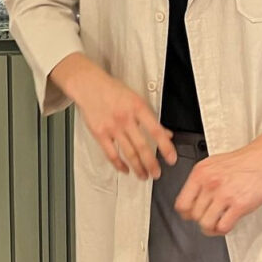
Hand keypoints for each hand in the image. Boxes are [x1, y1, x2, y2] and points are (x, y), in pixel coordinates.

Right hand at [52, 53, 176, 178]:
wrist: (89, 85)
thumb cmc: (113, 90)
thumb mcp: (136, 99)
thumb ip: (151, 118)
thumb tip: (166, 133)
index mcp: (138, 107)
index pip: (156, 130)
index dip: (165, 147)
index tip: (171, 159)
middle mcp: (125, 118)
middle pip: (142, 146)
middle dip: (151, 164)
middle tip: (157, 174)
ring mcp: (112, 127)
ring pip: (128, 153)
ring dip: (138, 167)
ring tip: (144, 176)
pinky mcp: (100, 134)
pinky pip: (111, 154)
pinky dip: (119, 165)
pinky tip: (125, 169)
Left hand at [174, 143, 261, 235]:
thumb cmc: (240, 162)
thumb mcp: (212, 164)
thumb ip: (200, 180)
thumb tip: (190, 198)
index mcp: (200, 173)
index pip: (181, 204)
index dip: (186, 213)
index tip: (191, 215)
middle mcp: (210, 184)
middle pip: (194, 216)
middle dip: (201, 219)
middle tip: (208, 218)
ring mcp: (224, 195)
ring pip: (206, 224)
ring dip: (211, 227)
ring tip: (216, 223)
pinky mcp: (239, 205)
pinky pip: (223, 227)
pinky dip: (223, 229)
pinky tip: (226, 223)